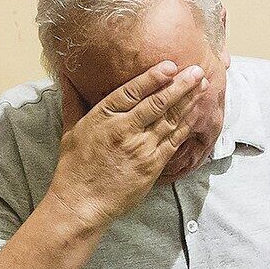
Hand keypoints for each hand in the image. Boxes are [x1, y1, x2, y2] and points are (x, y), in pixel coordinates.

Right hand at [48, 61, 204, 230]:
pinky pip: (173, 141)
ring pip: (170, 119)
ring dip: (188, 101)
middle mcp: (124, 130)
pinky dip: (186, 125)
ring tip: (203, 86)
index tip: (170, 65)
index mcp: (104, 117)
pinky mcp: (152, 166)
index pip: (132, 90)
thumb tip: (66, 77)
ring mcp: (140, 148)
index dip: (153, 77)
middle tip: (197, 70)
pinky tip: (196, 114)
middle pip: (158, 102)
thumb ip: (73, 101)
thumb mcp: (70, 129)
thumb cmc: (74, 167)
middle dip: (180, 85)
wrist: (81, 203)